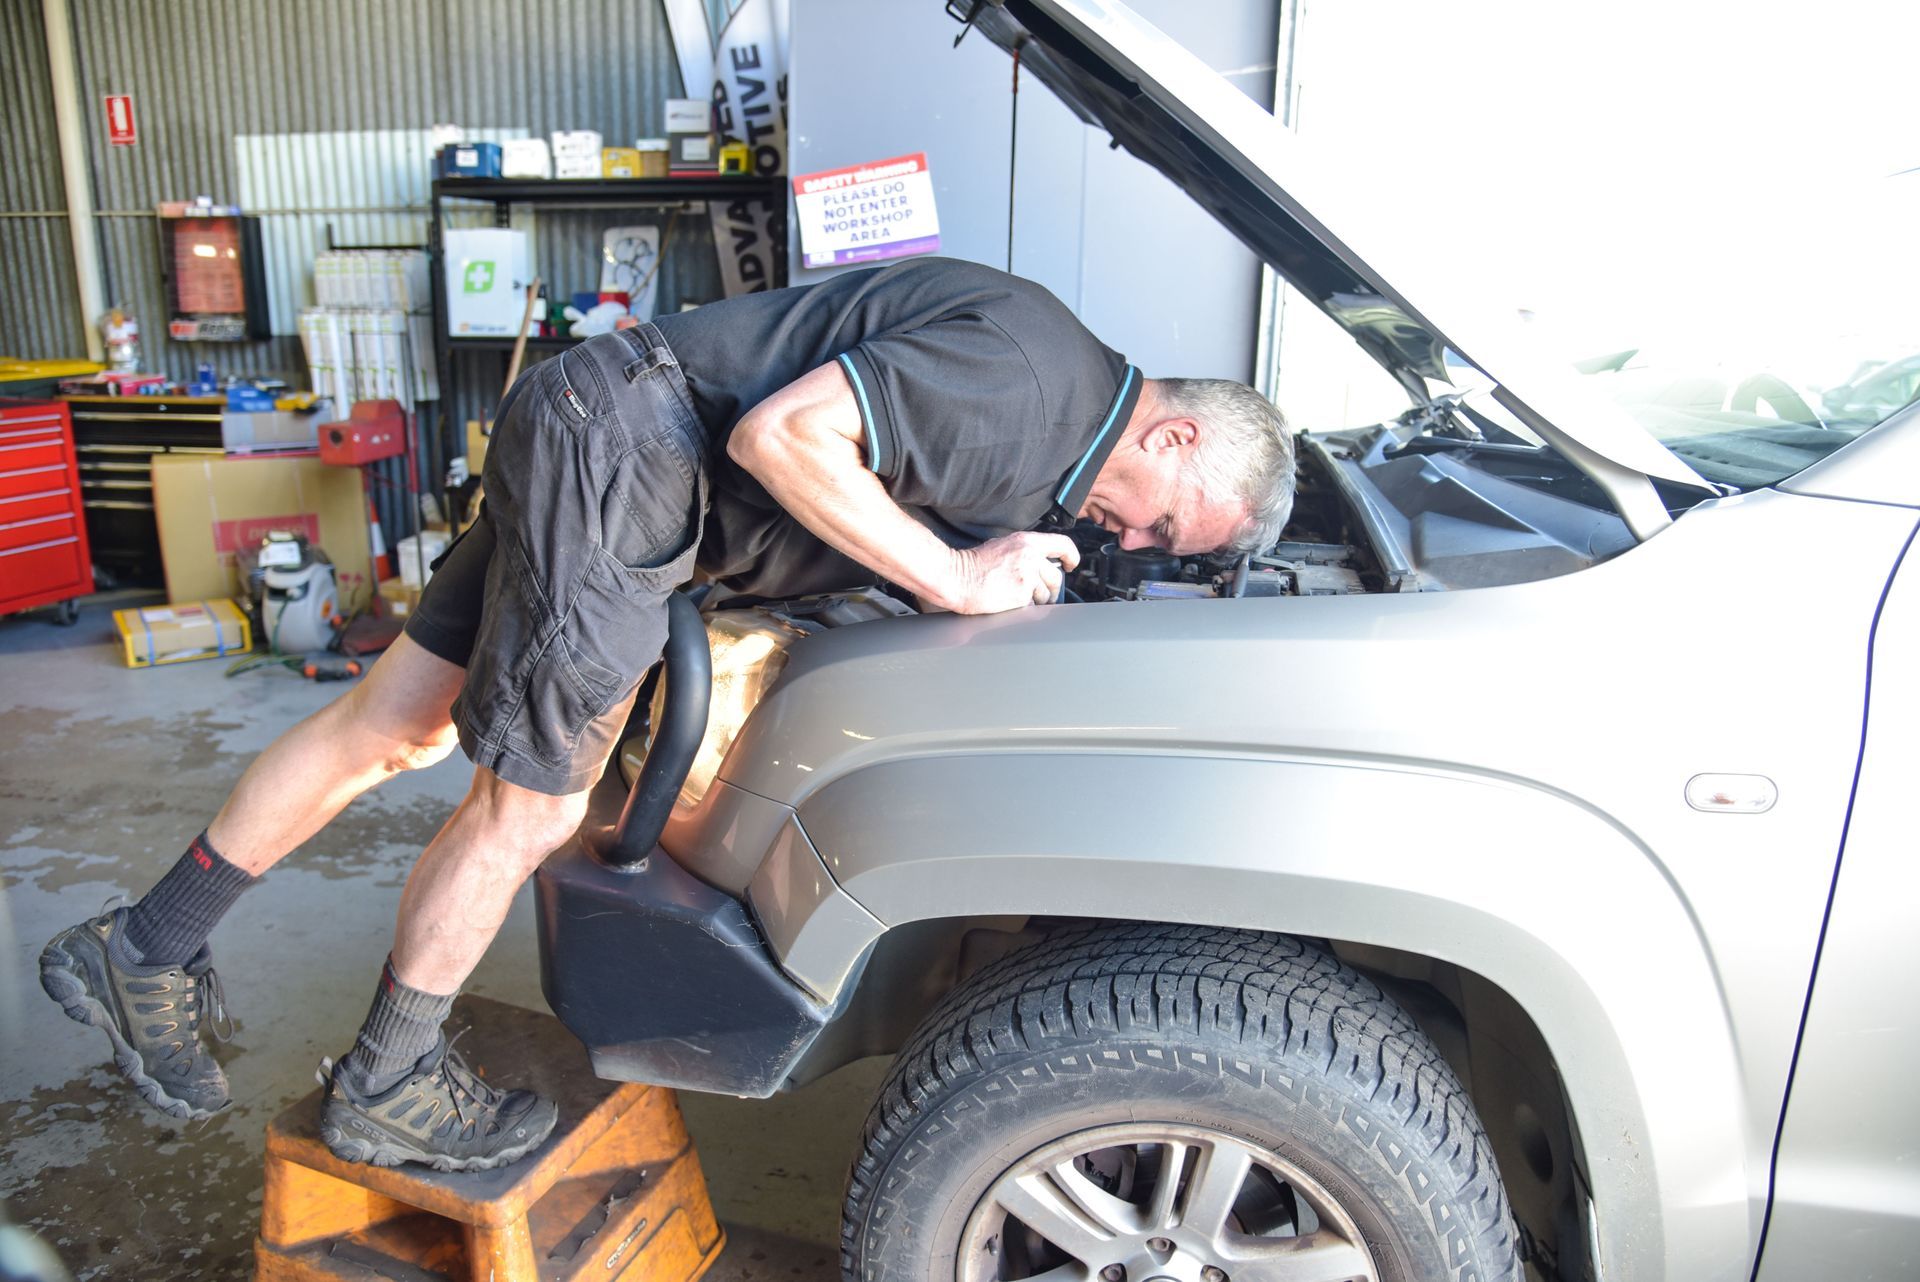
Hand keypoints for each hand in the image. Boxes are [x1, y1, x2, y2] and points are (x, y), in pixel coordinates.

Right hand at [946, 533, 1080, 613]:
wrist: (957, 577)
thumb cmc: (973, 563)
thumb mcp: (1002, 545)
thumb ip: (1024, 552)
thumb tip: (1039, 562)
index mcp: (1026, 542)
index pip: (1062, 544)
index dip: (1071, 556)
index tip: (1071, 564)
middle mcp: (1030, 558)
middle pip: (1056, 577)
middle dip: (1052, 589)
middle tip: (1043, 594)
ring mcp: (1027, 578)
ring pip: (1045, 594)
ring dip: (1037, 600)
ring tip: (1019, 598)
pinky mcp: (1022, 596)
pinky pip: (1033, 606)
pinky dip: (1025, 608)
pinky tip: (1010, 604)